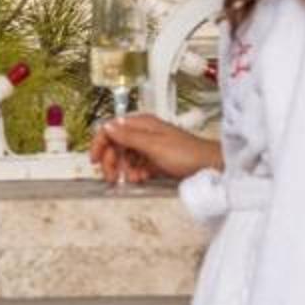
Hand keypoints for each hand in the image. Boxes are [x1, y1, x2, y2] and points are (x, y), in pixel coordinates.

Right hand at [90, 113, 220, 186]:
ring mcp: (150, 147)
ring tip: (130, 180)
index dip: (100, 143)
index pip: (111, 129)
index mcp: (142, 124)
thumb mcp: (153, 145)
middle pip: (116, 144)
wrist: (209, 166)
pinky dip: (136, 174)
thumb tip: (107, 126)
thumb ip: (129, 136)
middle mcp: (144, 133)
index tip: (94, 160)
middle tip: (111, 177)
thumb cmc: (185, 153)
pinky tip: (141, 180)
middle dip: (111, 161)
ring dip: (124, 170)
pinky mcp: (156, 161)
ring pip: (126, 157)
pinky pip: (137, 167)